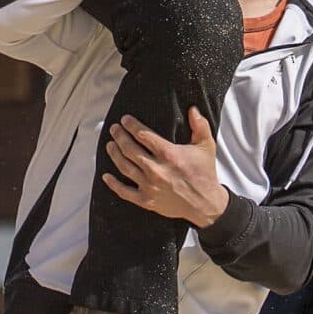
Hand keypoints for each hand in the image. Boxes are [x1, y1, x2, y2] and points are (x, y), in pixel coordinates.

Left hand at [105, 108, 230, 226]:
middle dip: (119, 137)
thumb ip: (200, 125)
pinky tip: (106, 176)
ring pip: (125, 167)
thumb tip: (193, 109)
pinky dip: (113, 184)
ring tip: (110, 145)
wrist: (205, 204)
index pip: (143, 135)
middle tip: (114, 129)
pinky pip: (125, 192)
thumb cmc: (205, 174)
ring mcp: (150, 186)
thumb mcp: (206, 146)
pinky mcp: (147, 200)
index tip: (125, 120)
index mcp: (168, 154)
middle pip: (130, 149)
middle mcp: (156, 169)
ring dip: (115, 154)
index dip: (132, 126)